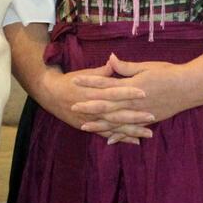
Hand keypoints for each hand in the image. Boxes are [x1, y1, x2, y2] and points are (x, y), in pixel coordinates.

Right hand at [38, 59, 154, 141]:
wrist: (51, 93)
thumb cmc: (72, 80)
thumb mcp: (86, 72)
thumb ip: (103, 71)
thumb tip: (114, 60)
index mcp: (94, 91)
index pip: (114, 91)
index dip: (128, 92)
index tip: (144, 92)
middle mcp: (93, 107)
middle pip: (116, 112)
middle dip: (134, 116)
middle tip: (152, 116)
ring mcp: (91, 119)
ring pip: (114, 126)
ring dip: (131, 130)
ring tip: (148, 134)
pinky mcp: (89, 127)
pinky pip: (107, 134)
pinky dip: (119, 138)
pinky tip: (134, 141)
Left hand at [71, 55, 190, 134]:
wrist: (190, 87)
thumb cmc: (169, 73)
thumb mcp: (147, 66)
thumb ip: (127, 67)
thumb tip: (110, 58)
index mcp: (132, 86)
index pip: (105, 84)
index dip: (89, 82)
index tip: (75, 81)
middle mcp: (134, 102)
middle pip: (106, 105)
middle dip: (89, 106)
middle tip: (73, 107)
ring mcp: (141, 113)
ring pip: (116, 121)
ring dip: (99, 124)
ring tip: (84, 127)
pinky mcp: (149, 120)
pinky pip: (130, 130)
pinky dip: (119, 135)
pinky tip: (109, 140)